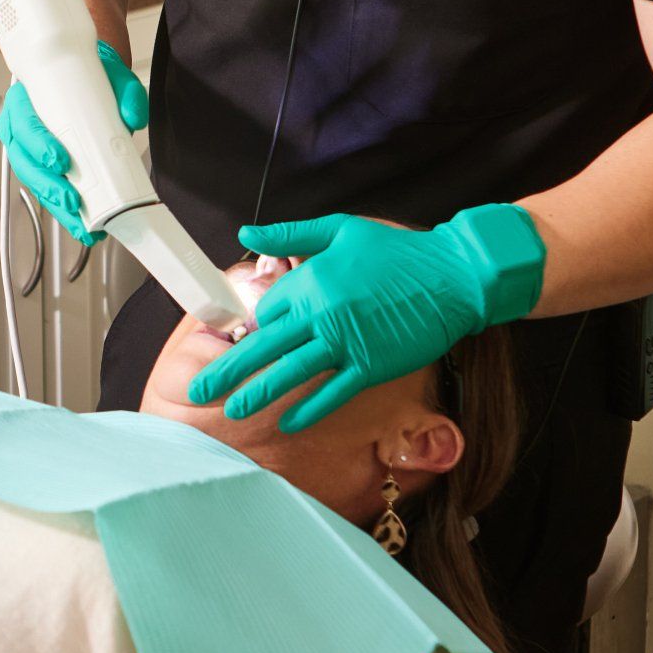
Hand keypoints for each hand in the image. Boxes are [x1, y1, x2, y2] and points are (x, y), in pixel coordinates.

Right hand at [0, 41, 148, 242]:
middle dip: (47, 185)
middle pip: (23, 162)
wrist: (88, 82)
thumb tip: (133, 117)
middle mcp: (20, 128)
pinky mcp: (43, 170)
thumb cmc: (87, 77)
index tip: (58, 160)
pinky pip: (47, 192)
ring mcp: (29, 152)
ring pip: (34, 183)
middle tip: (72, 198)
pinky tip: (83, 225)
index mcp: (24, 101)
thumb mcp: (109, 75)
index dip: (37, 145)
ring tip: (81, 222)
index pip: (22, 123)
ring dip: (56, 205)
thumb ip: (125, 92)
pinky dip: (64, 212)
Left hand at [186, 205, 545, 433]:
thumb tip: (246, 232)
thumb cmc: (399, 250)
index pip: (267, 310)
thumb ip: (290, 235)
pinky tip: (289, 423)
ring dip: (258, 394)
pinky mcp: (372, 365)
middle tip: (199, 391)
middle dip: (228, 372)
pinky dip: (310, 409)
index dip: (255, 325)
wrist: (453, 274)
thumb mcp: (340, 229)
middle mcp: (322, 315)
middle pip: (264, 347)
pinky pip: (333, 393)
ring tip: (232, 411)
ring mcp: (347, 343)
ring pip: (291, 374)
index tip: (249, 338)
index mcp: (312, 281)